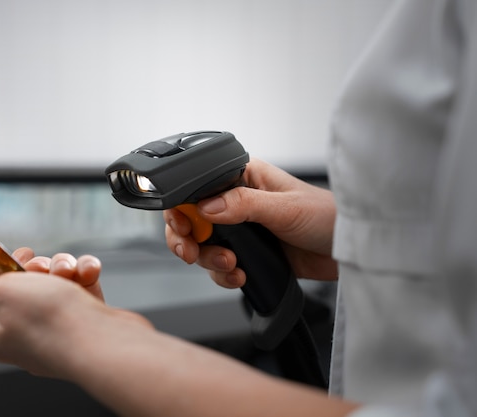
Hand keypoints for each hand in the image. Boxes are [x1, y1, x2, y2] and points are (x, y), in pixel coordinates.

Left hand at [0, 248, 152, 379]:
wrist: (96, 339)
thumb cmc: (47, 321)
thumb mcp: (2, 291)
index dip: (8, 270)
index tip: (23, 257)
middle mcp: (26, 335)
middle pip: (31, 285)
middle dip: (42, 268)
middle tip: (46, 269)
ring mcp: (59, 331)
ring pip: (59, 284)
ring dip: (65, 268)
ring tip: (71, 272)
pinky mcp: (86, 326)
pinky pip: (84, 291)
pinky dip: (86, 276)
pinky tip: (88, 274)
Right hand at [164, 158, 337, 287]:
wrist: (345, 251)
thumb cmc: (325, 216)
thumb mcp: (284, 207)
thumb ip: (243, 204)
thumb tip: (206, 207)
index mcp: (242, 178)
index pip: (197, 189)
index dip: (182, 207)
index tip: (182, 226)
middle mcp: (236, 202)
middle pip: (192, 220)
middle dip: (187, 239)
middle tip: (191, 252)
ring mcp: (240, 230)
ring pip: (203, 246)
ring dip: (209, 260)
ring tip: (231, 265)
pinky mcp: (247, 254)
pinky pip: (219, 267)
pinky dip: (223, 275)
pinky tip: (240, 275)